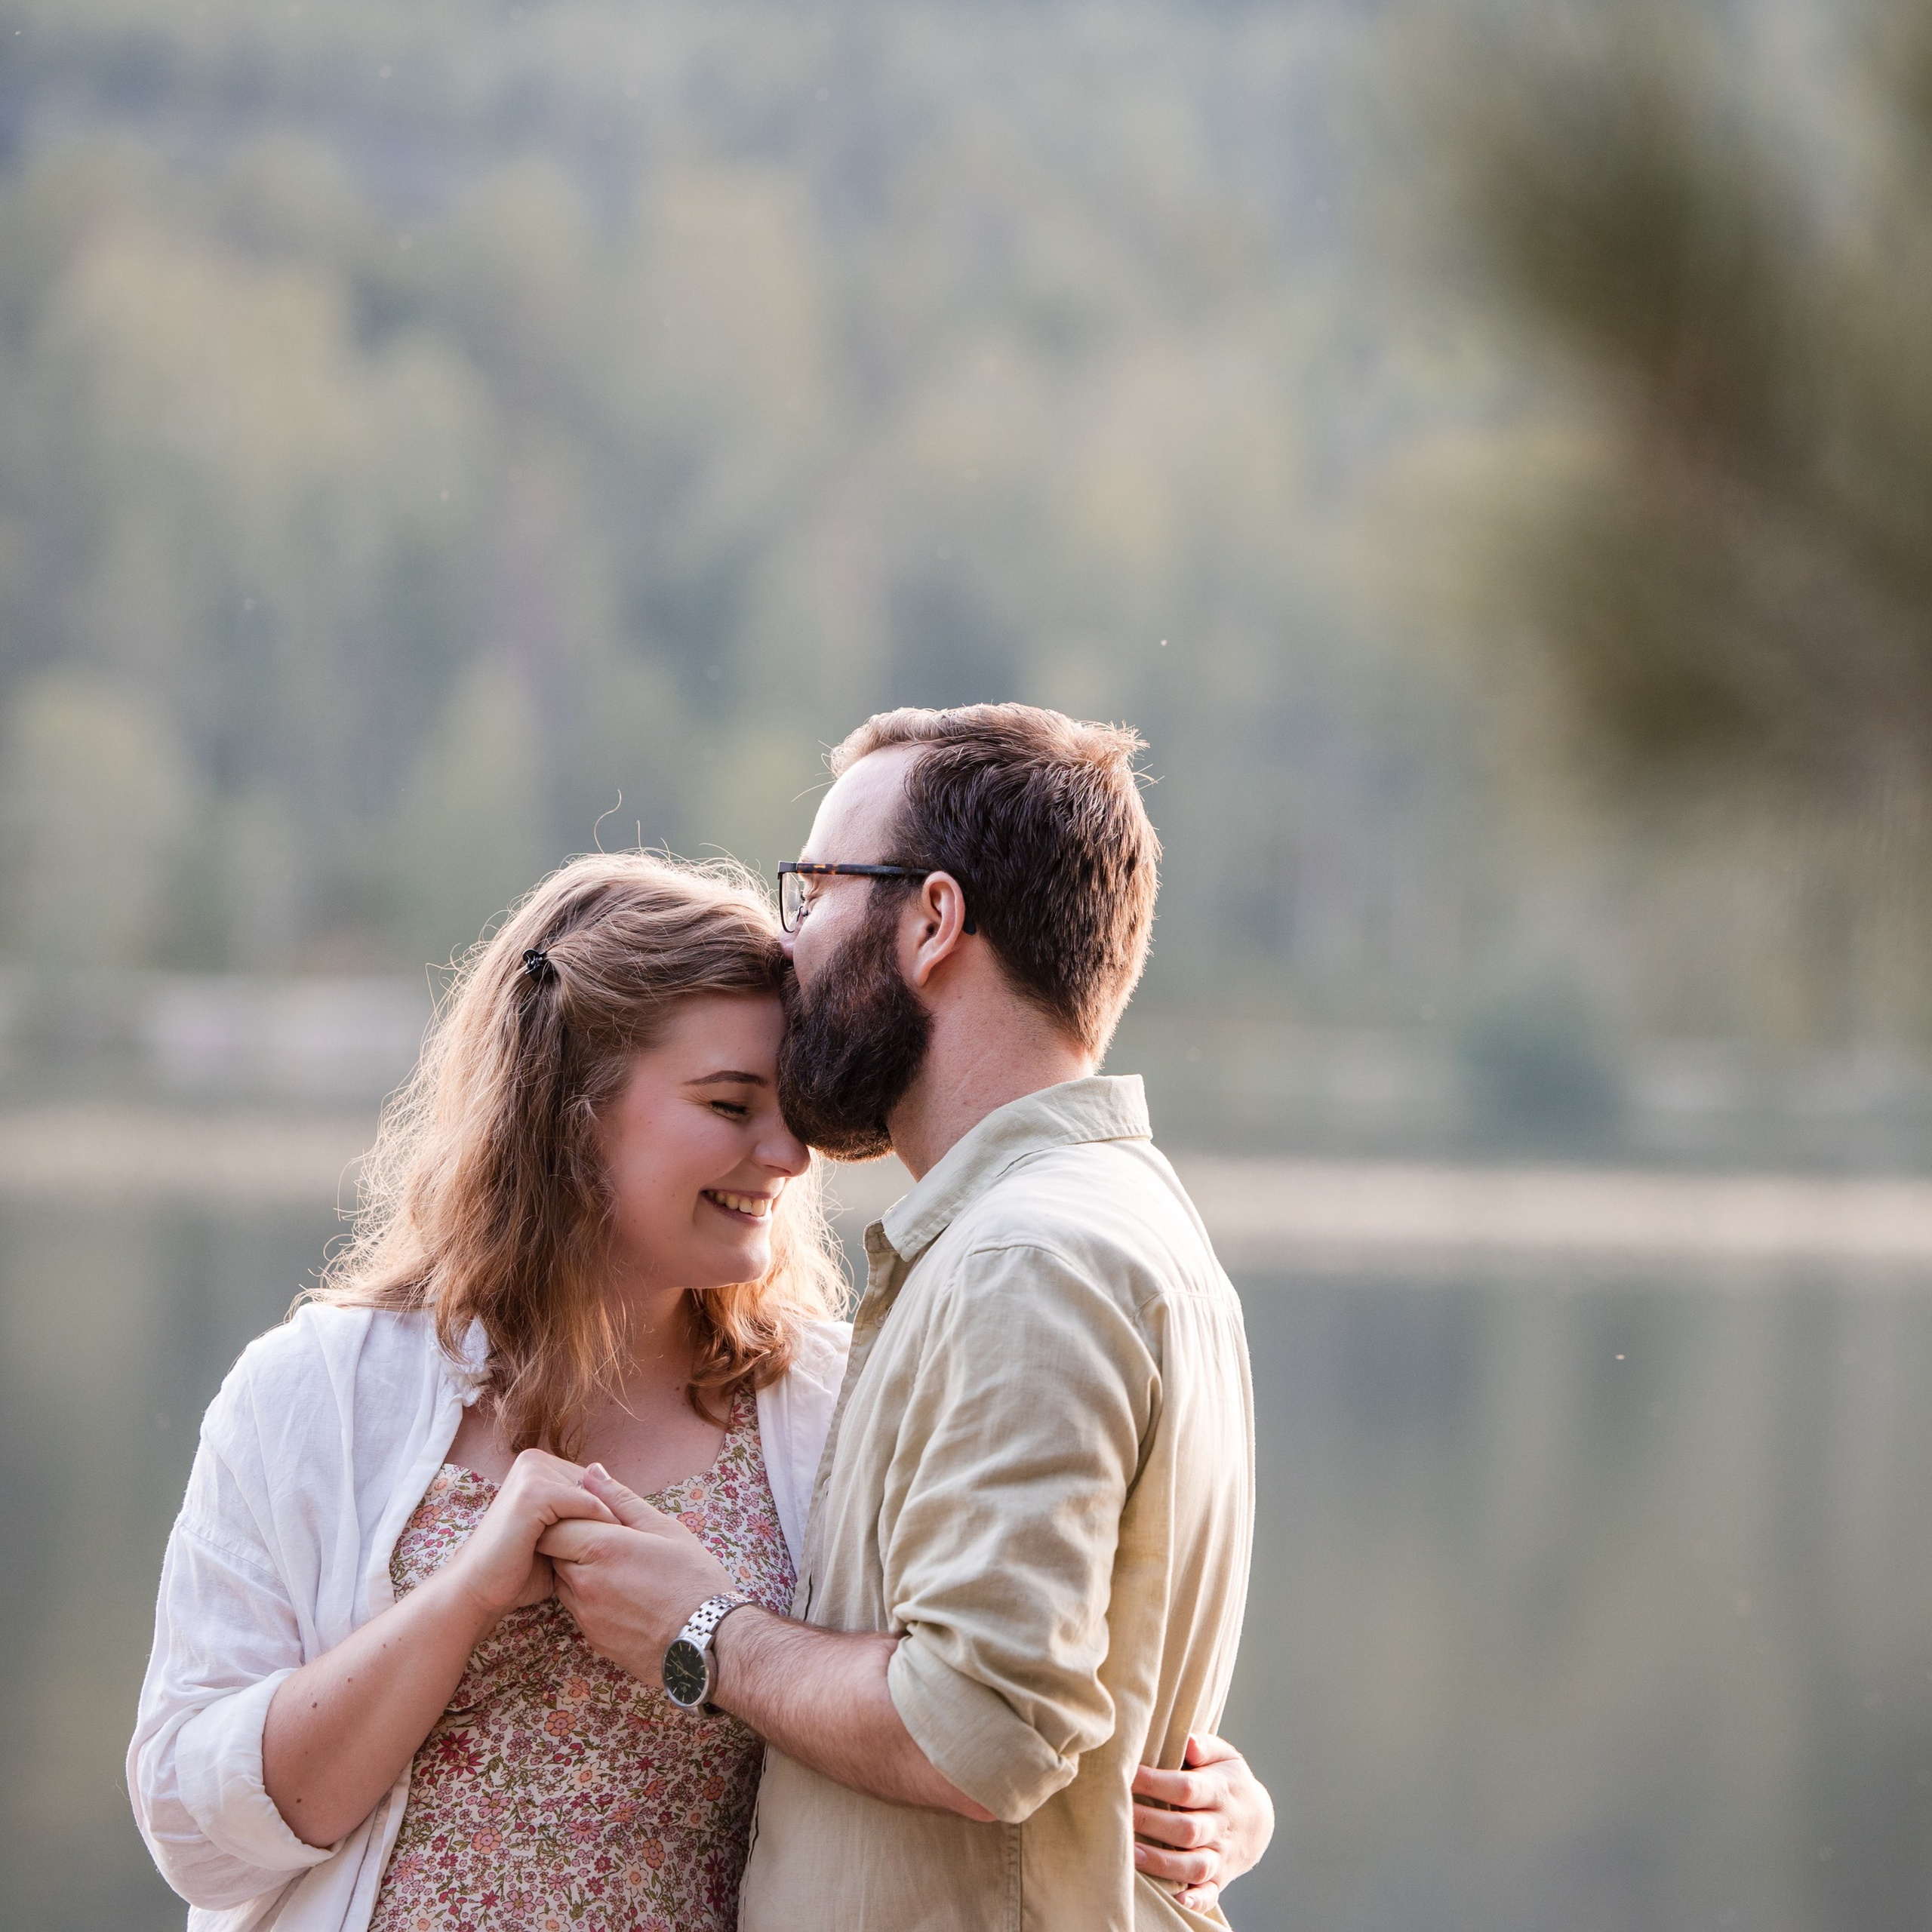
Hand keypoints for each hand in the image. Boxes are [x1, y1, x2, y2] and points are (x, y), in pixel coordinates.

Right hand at [439, 1448, 616, 1624]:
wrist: (477, 1592)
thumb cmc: (518, 1569)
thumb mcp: (557, 1535)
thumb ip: (579, 1516)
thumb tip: (618, 1503)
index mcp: (536, 1465)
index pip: (591, 1480)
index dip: (608, 1509)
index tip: (626, 1536)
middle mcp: (533, 1460)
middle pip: (595, 1484)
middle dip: (609, 1514)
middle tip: (624, 1545)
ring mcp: (531, 1472)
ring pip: (593, 1494)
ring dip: (607, 1523)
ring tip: (617, 1550)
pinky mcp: (534, 1492)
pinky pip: (585, 1504)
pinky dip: (598, 1526)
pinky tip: (602, 1550)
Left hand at [538, 1462, 732, 1683]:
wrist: (707, 1640)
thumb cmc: (692, 1578)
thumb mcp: (663, 1529)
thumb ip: (621, 1499)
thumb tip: (591, 1472)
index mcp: (601, 1548)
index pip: (553, 1527)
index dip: (565, 1518)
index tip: (586, 1516)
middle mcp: (584, 1583)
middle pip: (553, 1555)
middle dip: (569, 1543)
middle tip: (604, 1539)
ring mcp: (586, 1615)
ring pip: (563, 1583)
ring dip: (578, 1571)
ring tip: (616, 1567)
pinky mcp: (593, 1639)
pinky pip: (577, 1610)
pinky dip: (589, 1597)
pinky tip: (622, 1594)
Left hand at [1132, 1732, 1275, 1915]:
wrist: (1258, 1820)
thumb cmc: (1228, 1780)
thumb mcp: (1225, 1756)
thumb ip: (1206, 1746)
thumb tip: (1189, 1741)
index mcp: (1221, 1791)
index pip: (1187, 1788)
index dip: (1156, 1783)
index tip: (1127, 1774)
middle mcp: (1222, 1826)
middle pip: (1187, 1829)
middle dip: (1152, 1823)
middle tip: (1121, 1814)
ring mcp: (1222, 1856)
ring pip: (1195, 1865)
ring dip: (1164, 1863)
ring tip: (1132, 1855)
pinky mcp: (1220, 1880)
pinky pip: (1210, 1895)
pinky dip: (1195, 1901)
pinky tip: (1175, 1899)